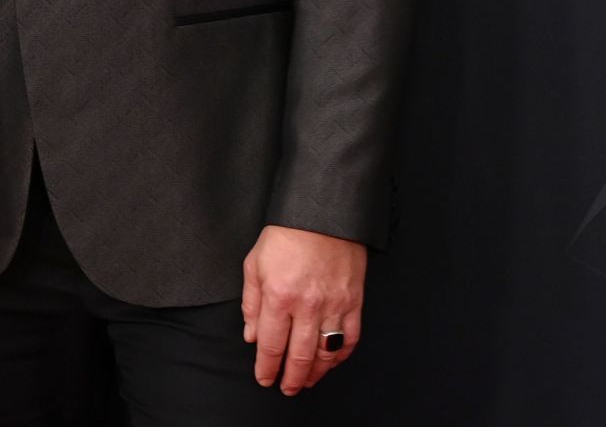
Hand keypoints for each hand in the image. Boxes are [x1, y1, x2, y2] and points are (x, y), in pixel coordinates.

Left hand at [240, 224, 365, 394]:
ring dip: (316, 374)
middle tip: (286, 388)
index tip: (264, 379)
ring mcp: (334, 306)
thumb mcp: (254, 264)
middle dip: (291, 378)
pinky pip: (350, 339)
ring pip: (326, 354)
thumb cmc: (285, 236)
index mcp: (279, 296)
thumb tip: (252, 336)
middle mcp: (307, 306)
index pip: (272, 345)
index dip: (267, 367)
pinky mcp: (354, 302)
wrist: (322, 215)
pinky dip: (341, 357)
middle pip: (300, 356)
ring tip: (306, 382)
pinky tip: (332, 363)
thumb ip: (251, 303)